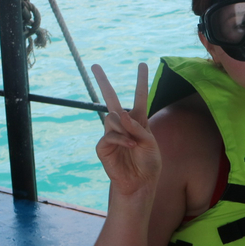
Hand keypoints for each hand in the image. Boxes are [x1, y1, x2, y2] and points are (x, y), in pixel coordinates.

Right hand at [92, 62, 162, 197]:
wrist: (140, 181)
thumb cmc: (148, 162)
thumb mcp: (149, 142)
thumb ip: (137, 127)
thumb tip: (120, 114)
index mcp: (138, 121)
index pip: (140, 97)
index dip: (141, 81)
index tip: (142, 64)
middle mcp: (123, 124)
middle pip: (111, 99)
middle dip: (103, 82)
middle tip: (94, 65)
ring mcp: (111, 134)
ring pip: (112, 118)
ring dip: (124, 128)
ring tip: (133, 142)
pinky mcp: (103, 146)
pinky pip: (109, 135)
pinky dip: (121, 139)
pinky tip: (129, 146)